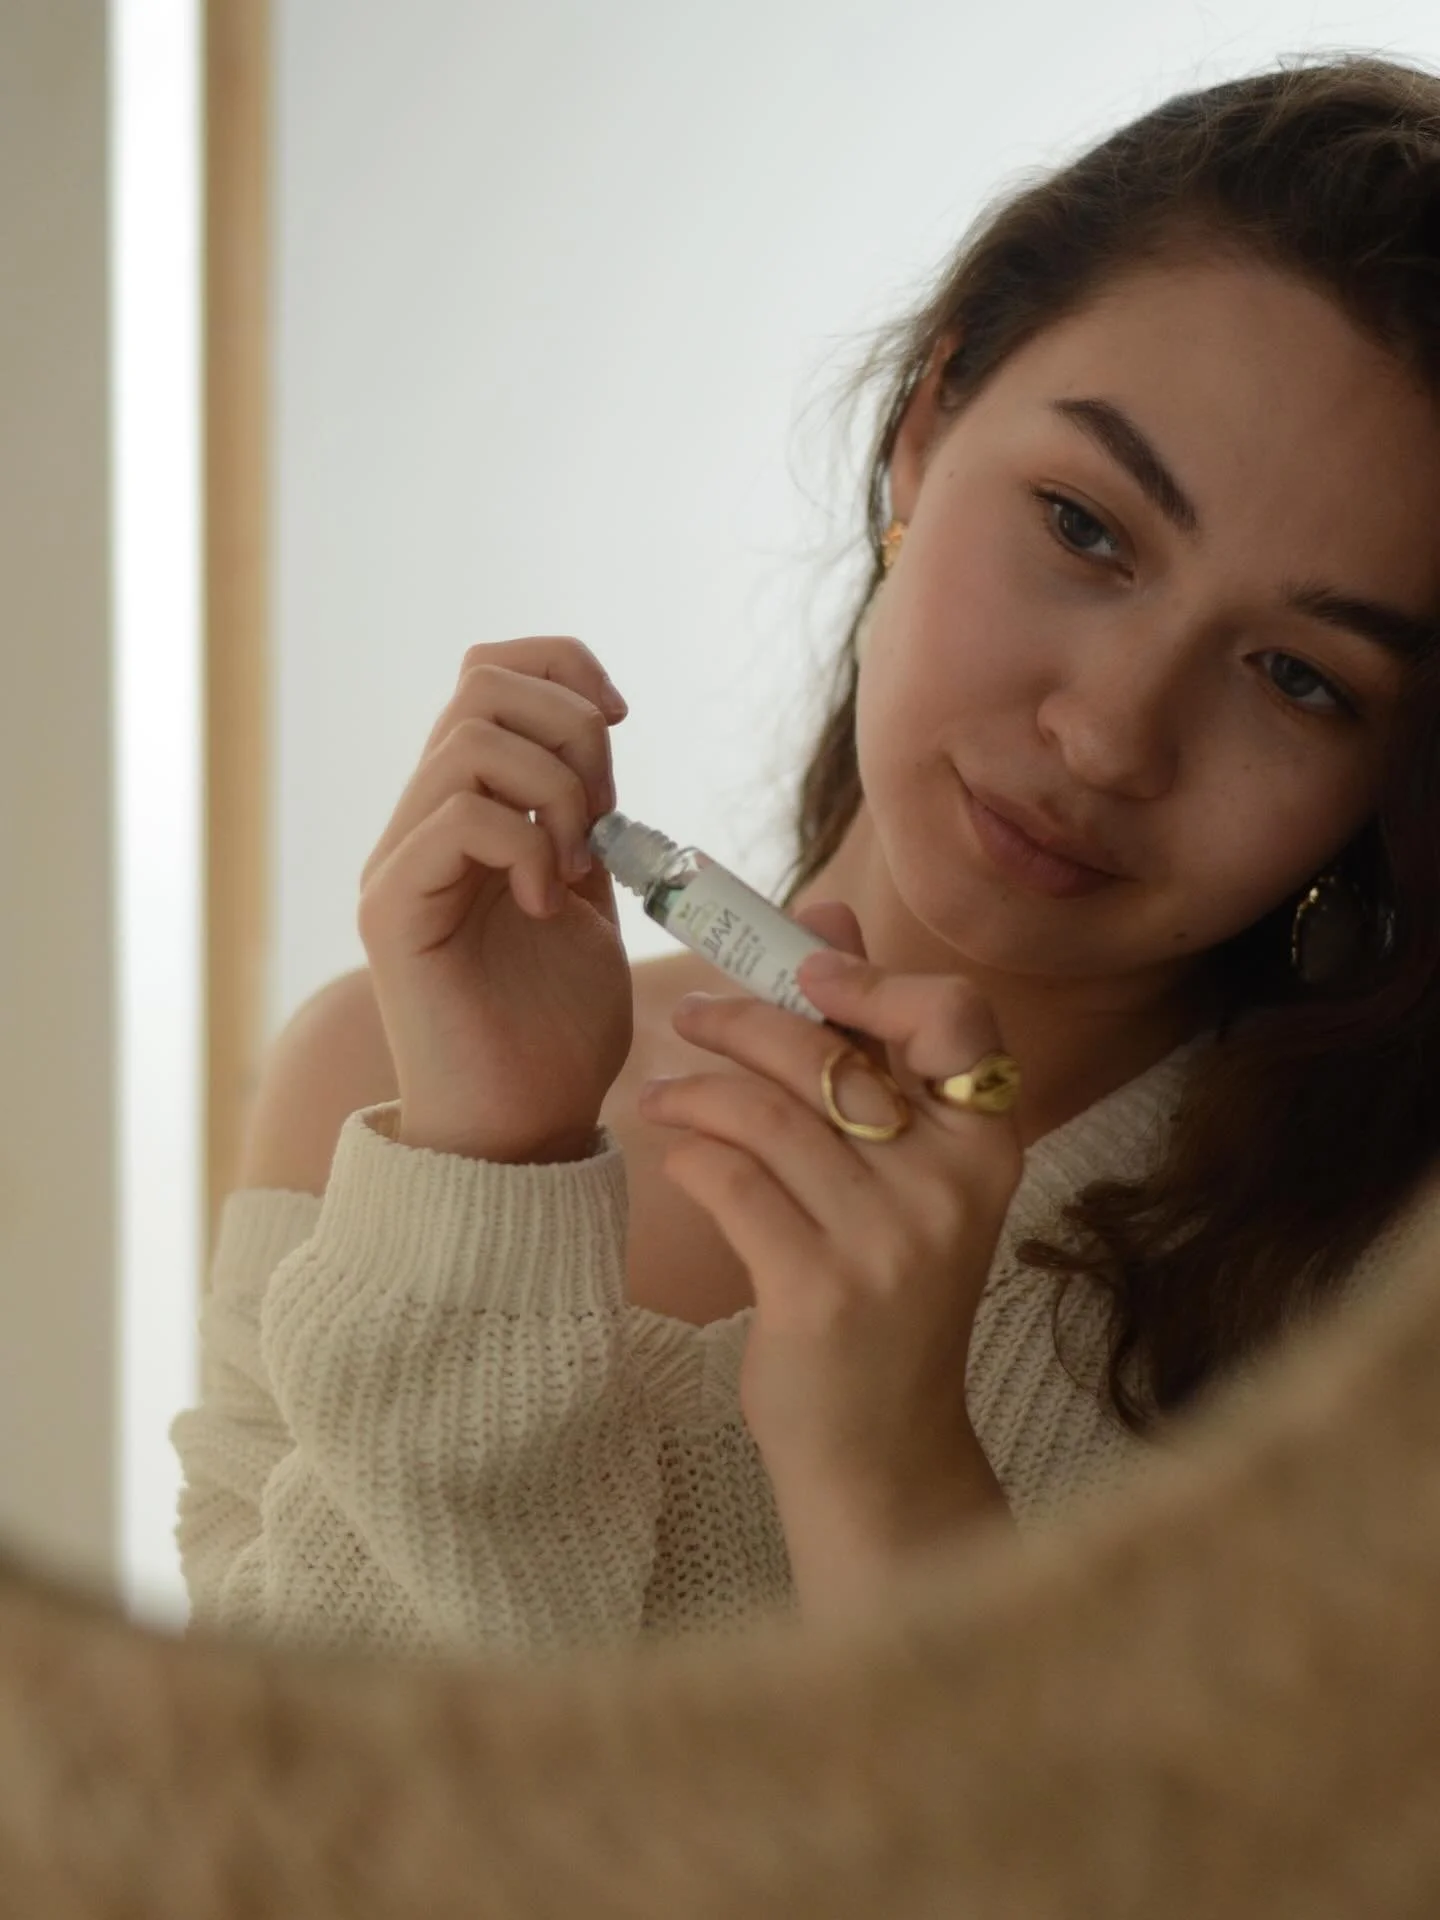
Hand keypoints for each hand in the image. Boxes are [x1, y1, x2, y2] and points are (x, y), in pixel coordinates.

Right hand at [358, 637, 633, 1164]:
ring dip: (558, 791)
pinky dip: (525, 845)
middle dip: (572, 727)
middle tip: (604, 817)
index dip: (564, 668)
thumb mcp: (594, 908)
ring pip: (470, 742)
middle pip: (481, 683)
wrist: (523, 1134)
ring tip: (577, 868)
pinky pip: (455, 819)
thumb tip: (611, 747)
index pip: (490, 672)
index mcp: (467, 812)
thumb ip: (590, 828)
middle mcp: (420, 825)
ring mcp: (398, 865)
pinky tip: (545, 905)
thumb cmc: (558, 1036)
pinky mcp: (392, 913)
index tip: (623, 722)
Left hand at [636, 905, 1021, 1608]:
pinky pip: (732, 1181)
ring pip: (768, 1112)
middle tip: (692, 1013)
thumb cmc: (884, 1297)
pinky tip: (674, 1149)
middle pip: (830, 1055)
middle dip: (744, 1018)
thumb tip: (821, 913)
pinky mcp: (820, 1291)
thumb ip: (869, 1048)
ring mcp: (890, 1243)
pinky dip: (691, 1152)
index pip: (956, 1016)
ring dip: (697, 1086)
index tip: (803, 969)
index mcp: (986, 1147)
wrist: (883, 1451)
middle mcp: (951, 1188)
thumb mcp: (900, 1177)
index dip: (875, 976)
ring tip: (662, 1089)